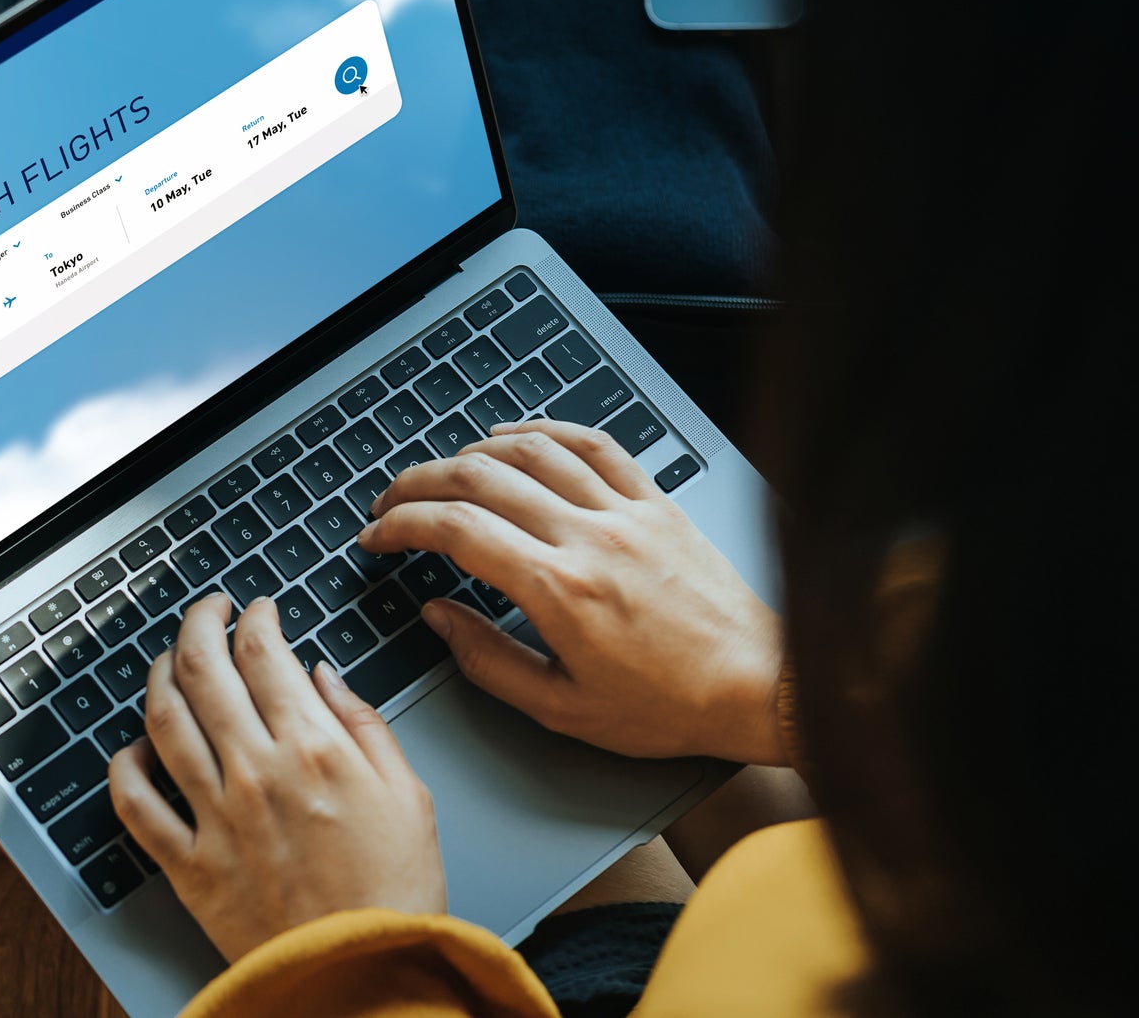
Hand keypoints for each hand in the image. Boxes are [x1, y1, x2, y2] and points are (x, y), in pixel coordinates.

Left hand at [107, 594, 446, 961]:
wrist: (368, 978)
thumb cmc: (396, 894)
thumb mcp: (409, 795)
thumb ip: (363, 724)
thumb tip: (323, 675)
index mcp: (314, 749)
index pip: (265, 652)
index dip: (256, 616)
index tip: (257, 610)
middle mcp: (257, 773)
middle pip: (204, 670)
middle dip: (198, 623)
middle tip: (206, 611)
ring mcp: (216, 818)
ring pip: (163, 721)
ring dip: (158, 676)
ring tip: (167, 660)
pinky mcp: (189, 866)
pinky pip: (135, 805)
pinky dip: (123, 767)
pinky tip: (131, 749)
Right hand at [359, 420, 785, 764]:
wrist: (760, 687)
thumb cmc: (671, 706)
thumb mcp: (563, 709)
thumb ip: (488, 660)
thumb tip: (438, 615)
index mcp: (560, 589)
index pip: (457, 530)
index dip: (403, 526)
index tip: (378, 536)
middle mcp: (590, 536)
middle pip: (480, 477)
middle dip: (419, 483)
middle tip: (391, 503)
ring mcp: (625, 511)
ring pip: (531, 450)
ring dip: (471, 452)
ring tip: (442, 472)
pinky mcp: (656, 502)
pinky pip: (593, 443)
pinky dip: (545, 429)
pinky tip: (516, 436)